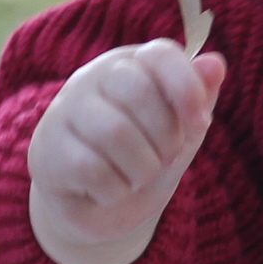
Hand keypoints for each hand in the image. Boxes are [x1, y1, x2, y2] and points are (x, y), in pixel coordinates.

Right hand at [28, 40, 226, 263]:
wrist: (98, 209)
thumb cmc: (143, 159)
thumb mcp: (180, 132)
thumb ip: (199, 98)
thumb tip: (215, 62)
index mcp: (131, 66)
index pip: (159, 54)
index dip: (188, 89)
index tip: (201, 124)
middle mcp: (92, 78)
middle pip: (139, 92)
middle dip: (165, 137)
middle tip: (164, 159)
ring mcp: (65, 111)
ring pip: (116, 132)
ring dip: (142, 169)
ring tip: (138, 177)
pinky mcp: (47, 150)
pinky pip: (92, 168)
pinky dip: (115, 190)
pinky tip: (110, 191)